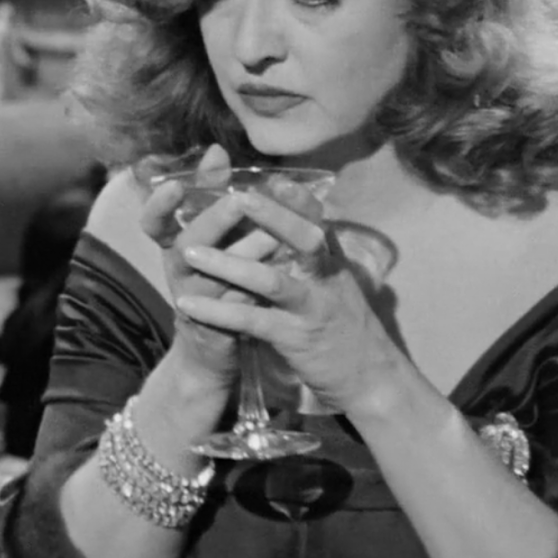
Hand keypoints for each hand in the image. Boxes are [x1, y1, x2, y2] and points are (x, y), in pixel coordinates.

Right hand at [133, 145, 281, 394]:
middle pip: (186, 243)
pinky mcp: (216, 324)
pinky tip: (281, 272)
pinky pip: (235, 304)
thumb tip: (217, 149)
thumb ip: (212, 193)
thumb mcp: (212, 233)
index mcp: (174, 243)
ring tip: (272, 236)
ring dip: (243, 253)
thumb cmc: (216, 274)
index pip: (152, 221)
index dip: (158, 204)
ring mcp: (194, 298)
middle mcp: (178, 268)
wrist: (214, 342)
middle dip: (212, 220)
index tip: (173, 184)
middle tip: (237, 201)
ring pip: (213, 275)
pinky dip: (257, 287)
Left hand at [171, 190, 409, 416]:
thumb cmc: (341, 323)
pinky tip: (188, 304)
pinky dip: (218, 312)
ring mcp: (311, 307)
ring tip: (189, 253)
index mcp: (330, 260)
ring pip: (271, 281)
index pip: (318, 220)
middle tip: (235, 198)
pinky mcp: (295, 338)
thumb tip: (286, 213)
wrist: (369, 379)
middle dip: (271, 218)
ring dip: (227, 265)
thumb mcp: (332, 281)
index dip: (299, 199)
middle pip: (304, 240)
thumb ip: (311, 252)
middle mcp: (326, 277)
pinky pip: (252, 320)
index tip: (274, 178)